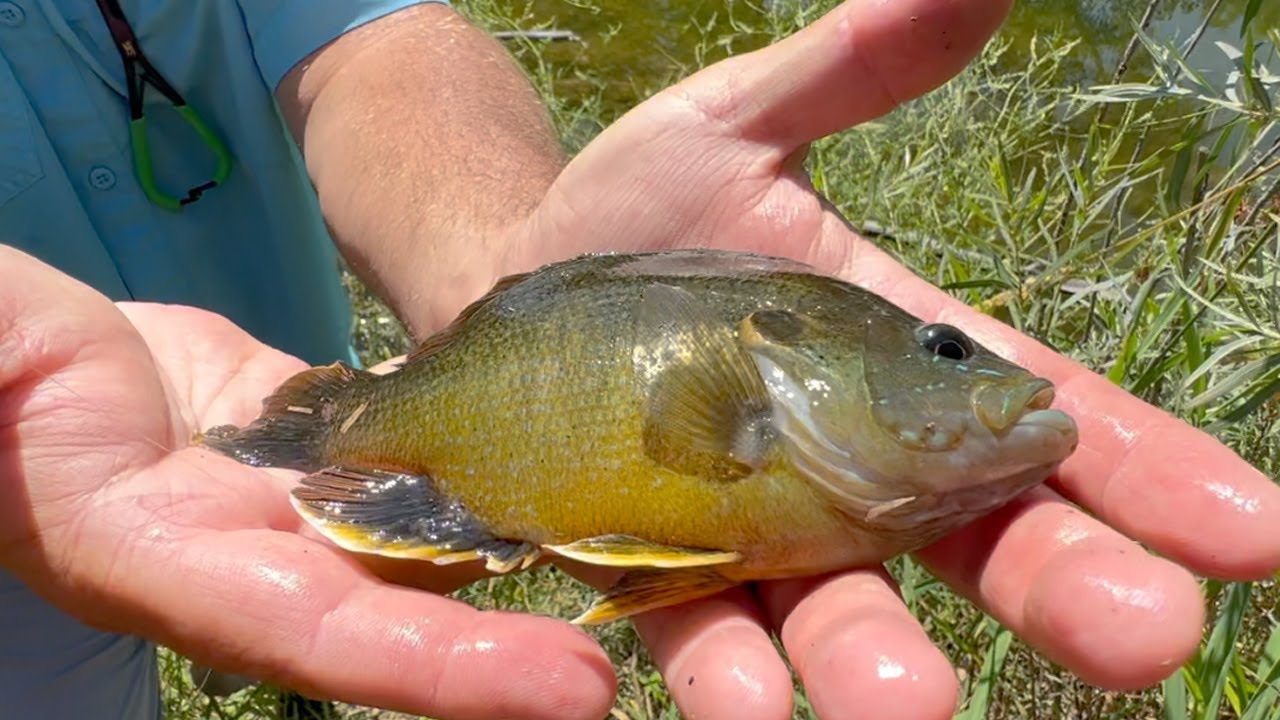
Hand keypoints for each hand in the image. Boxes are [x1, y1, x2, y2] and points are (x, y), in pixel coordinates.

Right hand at [0, 246, 615, 719]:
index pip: (327, 633)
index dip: (444, 669)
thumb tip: (18, 378)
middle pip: (396, 608)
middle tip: (610, 672)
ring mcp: (277, 502)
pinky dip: (463, 462)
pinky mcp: (301, 445)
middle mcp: (242, 555)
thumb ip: (12, 396)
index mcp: (159, 561)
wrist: (11, 359)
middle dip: (500, 650)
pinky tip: (540, 450)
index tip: (568, 691)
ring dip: (503, 550)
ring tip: (614, 555)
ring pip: (408, 533)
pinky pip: (396, 454)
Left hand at [491, 0, 1279, 716]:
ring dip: (876, 658)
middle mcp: (847, 463)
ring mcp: (755, 527)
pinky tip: (749, 706)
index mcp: (895, 358)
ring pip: (840, 607)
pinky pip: (700, 626)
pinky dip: (727, 669)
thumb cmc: (633, 208)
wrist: (504, 274)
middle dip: (1058, 583)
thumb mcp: (737, 124)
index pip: (1041, 417)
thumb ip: (850, 70)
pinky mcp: (655, 567)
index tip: (1253, 531)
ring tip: (908, 703)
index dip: (1146, 470)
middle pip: (973, 535)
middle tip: (1144, 639)